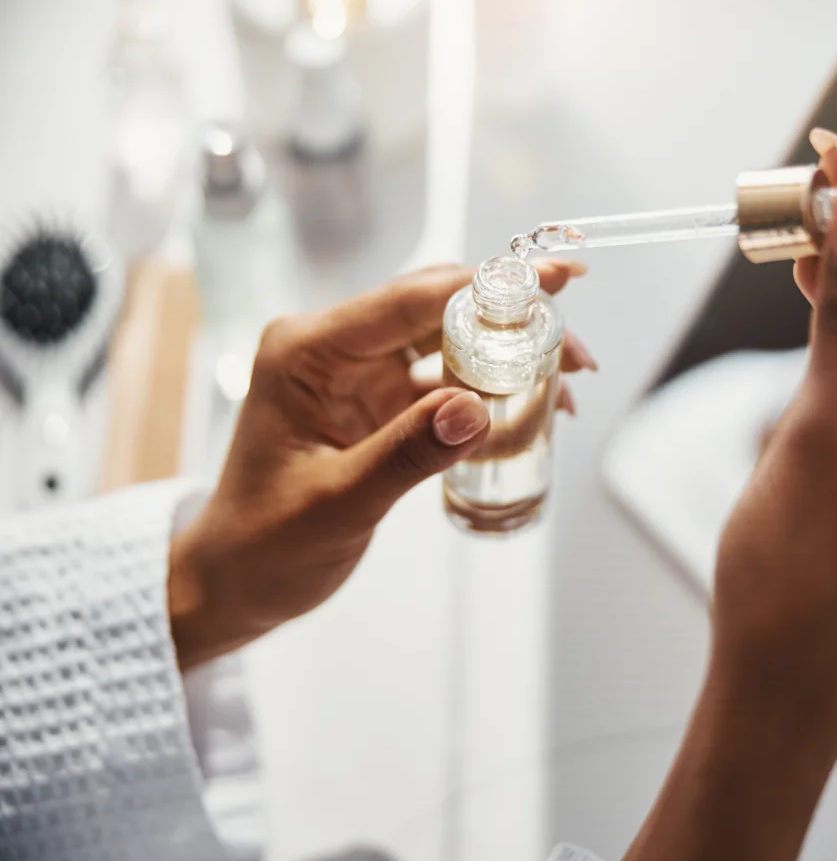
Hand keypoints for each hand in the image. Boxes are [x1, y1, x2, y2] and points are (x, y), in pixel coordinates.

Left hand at [167, 260, 593, 669]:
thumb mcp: (337, 504)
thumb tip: (475, 410)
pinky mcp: (379, 404)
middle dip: (513, 321)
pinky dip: (490, 389)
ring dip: (508, 355)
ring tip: (569, 380)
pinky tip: (531, 407)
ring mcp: (359, 375)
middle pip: (439, 308)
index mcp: (308, 351)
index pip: (410, 300)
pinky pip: (446, 380)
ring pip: (450, 340)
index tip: (556, 278)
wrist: (235, 582)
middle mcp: (334, 349)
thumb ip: (405, 454)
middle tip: (577, 352)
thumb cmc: (265, 544)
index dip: (489, 286)